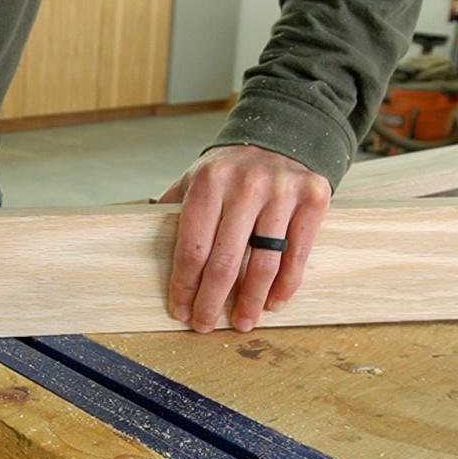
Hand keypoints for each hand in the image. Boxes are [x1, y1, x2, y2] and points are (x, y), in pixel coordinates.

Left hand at [159, 145, 330, 333]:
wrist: (283, 134)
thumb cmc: (232, 169)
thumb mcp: (197, 176)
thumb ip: (175, 206)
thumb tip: (145, 241)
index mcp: (209, 181)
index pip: (192, 246)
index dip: (185, 284)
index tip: (180, 309)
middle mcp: (245, 186)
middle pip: (225, 261)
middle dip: (212, 301)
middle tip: (205, 325)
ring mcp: (281, 193)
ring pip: (264, 263)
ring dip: (251, 301)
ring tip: (242, 321)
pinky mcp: (312, 200)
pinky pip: (297, 254)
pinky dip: (285, 285)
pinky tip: (273, 302)